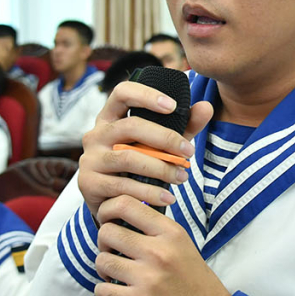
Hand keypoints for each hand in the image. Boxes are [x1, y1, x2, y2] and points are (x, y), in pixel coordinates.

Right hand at [78, 81, 212, 220]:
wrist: (112, 202)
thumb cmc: (139, 165)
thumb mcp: (161, 144)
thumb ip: (183, 126)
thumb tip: (206, 107)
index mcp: (110, 117)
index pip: (122, 93)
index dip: (146, 95)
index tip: (173, 106)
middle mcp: (96, 134)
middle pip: (130, 126)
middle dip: (164, 138)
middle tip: (189, 152)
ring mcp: (89, 158)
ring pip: (127, 158)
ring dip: (160, 168)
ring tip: (182, 178)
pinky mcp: (88, 183)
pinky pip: (121, 185)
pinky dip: (149, 192)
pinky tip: (167, 198)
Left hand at [93, 197, 230, 295]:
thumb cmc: (193, 279)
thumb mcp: (182, 243)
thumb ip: (155, 228)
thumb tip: (123, 215)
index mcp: (170, 232)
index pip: (126, 204)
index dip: (108, 209)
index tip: (107, 218)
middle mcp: (159, 251)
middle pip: (108, 232)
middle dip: (103, 241)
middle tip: (111, 250)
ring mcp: (148, 277)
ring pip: (103, 260)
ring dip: (103, 267)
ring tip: (114, 272)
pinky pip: (103, 289)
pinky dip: (104, 290)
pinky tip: (114, 289)